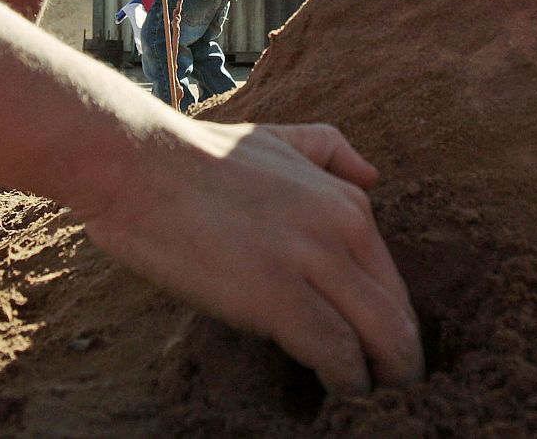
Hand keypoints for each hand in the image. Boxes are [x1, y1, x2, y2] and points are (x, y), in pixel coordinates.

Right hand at [77, 119, 422, 394]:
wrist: (137, 164)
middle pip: (398, 316)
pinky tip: (334, 390)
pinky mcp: (277, 295)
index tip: (380, 354)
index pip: (393, 282)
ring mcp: (312, 261)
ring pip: (381, 339)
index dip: (392, 326)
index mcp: (347, 200)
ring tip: (365, 398)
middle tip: (386, 388)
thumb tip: (371, 175)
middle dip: (399, 361)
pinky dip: (345, 381)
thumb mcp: (278, 138)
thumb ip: (330, 150)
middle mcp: (343, 228)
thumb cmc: (196, 157)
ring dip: (380, 378)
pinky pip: (337, 353)